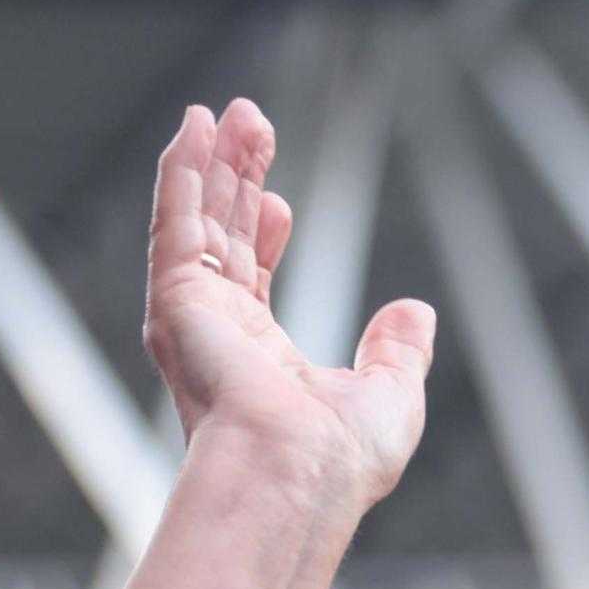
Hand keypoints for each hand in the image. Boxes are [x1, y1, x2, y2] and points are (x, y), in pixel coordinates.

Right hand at [140, 96, 431, 518]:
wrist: (299, 476)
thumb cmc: (342, 460)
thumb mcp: (390, 396)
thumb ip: (397, 352)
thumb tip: (414, 312)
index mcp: (257, 361)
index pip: (251, 279)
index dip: (263, 234)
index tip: (279, 204)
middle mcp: (216, 337)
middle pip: (223, 237)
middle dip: (236, 180)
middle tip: (251, 125)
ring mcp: (193, 318)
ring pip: (196, 221)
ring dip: (209, 165)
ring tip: (225, 112)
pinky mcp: (177, 301)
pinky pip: (174, 222)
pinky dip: (181, 174)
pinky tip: (193, 130)